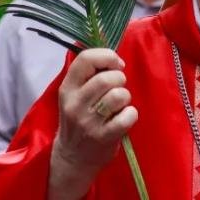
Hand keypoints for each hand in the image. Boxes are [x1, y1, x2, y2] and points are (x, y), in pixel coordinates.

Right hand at [48, 48, 137, 199]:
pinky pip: (128, 116)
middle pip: (107, 78)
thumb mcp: (74, 94)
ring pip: (119, 95)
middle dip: (120, 79)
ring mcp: (89, 122)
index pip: (85, 59)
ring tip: (119, 104)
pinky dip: (131, 114)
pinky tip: (124, 118)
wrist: (72, 157)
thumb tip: (106, 41)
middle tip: (117, 87)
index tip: (115, 64)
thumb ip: (87, 72)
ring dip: (125, 97)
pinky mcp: (104, 138)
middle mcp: (75, 104)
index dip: (107, 56)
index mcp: (67, 88)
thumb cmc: (79, 119)